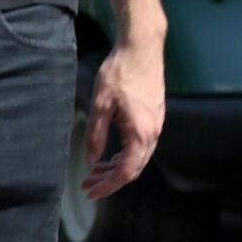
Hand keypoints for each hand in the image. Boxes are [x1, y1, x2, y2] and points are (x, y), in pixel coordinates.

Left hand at [82, 35, 164, 199]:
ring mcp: (155, 125)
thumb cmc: (119, 73)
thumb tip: (91, 160)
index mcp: (140, 132)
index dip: (108, 186)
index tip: (90, 193)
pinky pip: (139, 146)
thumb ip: (96, 135)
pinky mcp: (153, 118)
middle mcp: (152, 132)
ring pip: (136, 158)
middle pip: (132, 169)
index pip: (126, 171)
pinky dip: (123, 156)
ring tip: (93, 173)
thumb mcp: (100, 105)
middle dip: (109, 180)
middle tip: (86, 185)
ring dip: (115, 168)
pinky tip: (107, 157)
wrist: (141, 48)